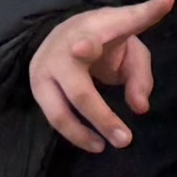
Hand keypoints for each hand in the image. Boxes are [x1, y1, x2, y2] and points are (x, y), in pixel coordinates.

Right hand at [28, 0, 174, 148]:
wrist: (70, 32)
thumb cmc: (106, 41)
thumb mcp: (132, 49)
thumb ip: (140, 76)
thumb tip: (140, 109)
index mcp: (94, 29)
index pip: (98, 32)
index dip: (92, 41)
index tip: (83, 48)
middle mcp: (63, 48)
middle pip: (79, 90)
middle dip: (102, 117)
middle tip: (126, 140)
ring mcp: (45, 66)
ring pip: (59, 110)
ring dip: (82, 134)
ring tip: (104, 147)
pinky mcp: (36, 84)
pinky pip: (54, 116)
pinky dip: (74, 133)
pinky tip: (93, 142)